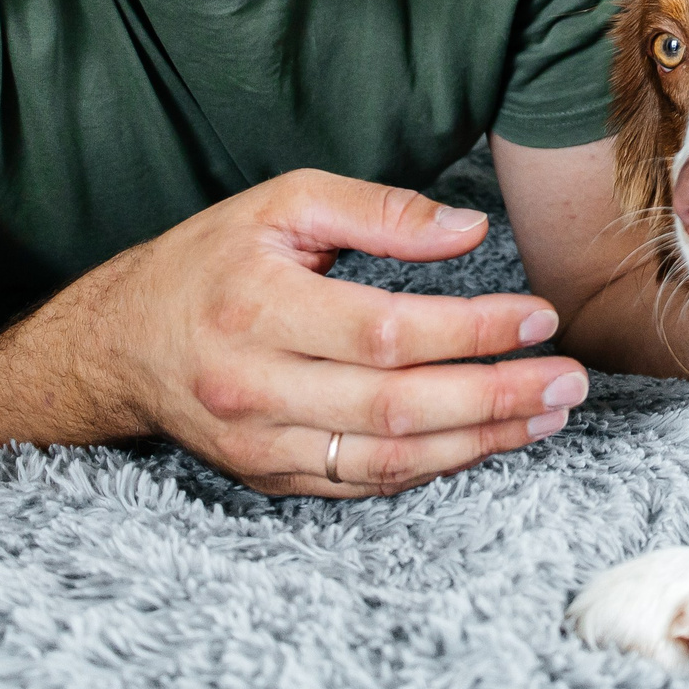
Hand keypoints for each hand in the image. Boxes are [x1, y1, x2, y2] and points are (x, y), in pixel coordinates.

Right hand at [93, 169, 587, 497]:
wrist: (118, 346)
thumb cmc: (208, 261)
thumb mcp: (281, 204)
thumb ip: (377, 210)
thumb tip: (468, 230)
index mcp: (258, 307)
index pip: (387, 331)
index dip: (473, 330)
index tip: (541, 317)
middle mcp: (255, 385)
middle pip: (397, 406)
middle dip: (497, 396)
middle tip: (571, 380)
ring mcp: (261, 445)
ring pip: (386, 458)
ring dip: (479, 442)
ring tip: (547, 415)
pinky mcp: (269, 478)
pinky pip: (364, 484)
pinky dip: (431, 468)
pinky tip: (485, 442)